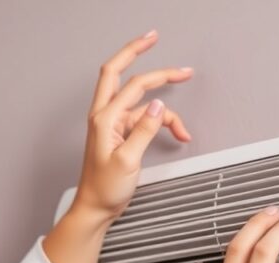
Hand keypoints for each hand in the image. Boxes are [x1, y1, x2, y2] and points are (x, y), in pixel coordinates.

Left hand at [74, 29, 193, 220]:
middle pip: (117, 73)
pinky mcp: (118, 134)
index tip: (178, 68)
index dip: (157, 73)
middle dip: (136, 53)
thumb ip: (143, 130)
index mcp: (103, 119)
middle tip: (153, 38)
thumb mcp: (127, 160)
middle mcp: (104, 116)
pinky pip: (142, 119)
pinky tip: (175, 135)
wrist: (95, 208)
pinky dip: (160, 124)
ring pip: (139, 103)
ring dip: (164, 111)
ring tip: (183, 129)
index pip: (133, 86)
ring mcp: (111, 124)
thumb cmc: (104, 189)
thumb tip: (158, 105)